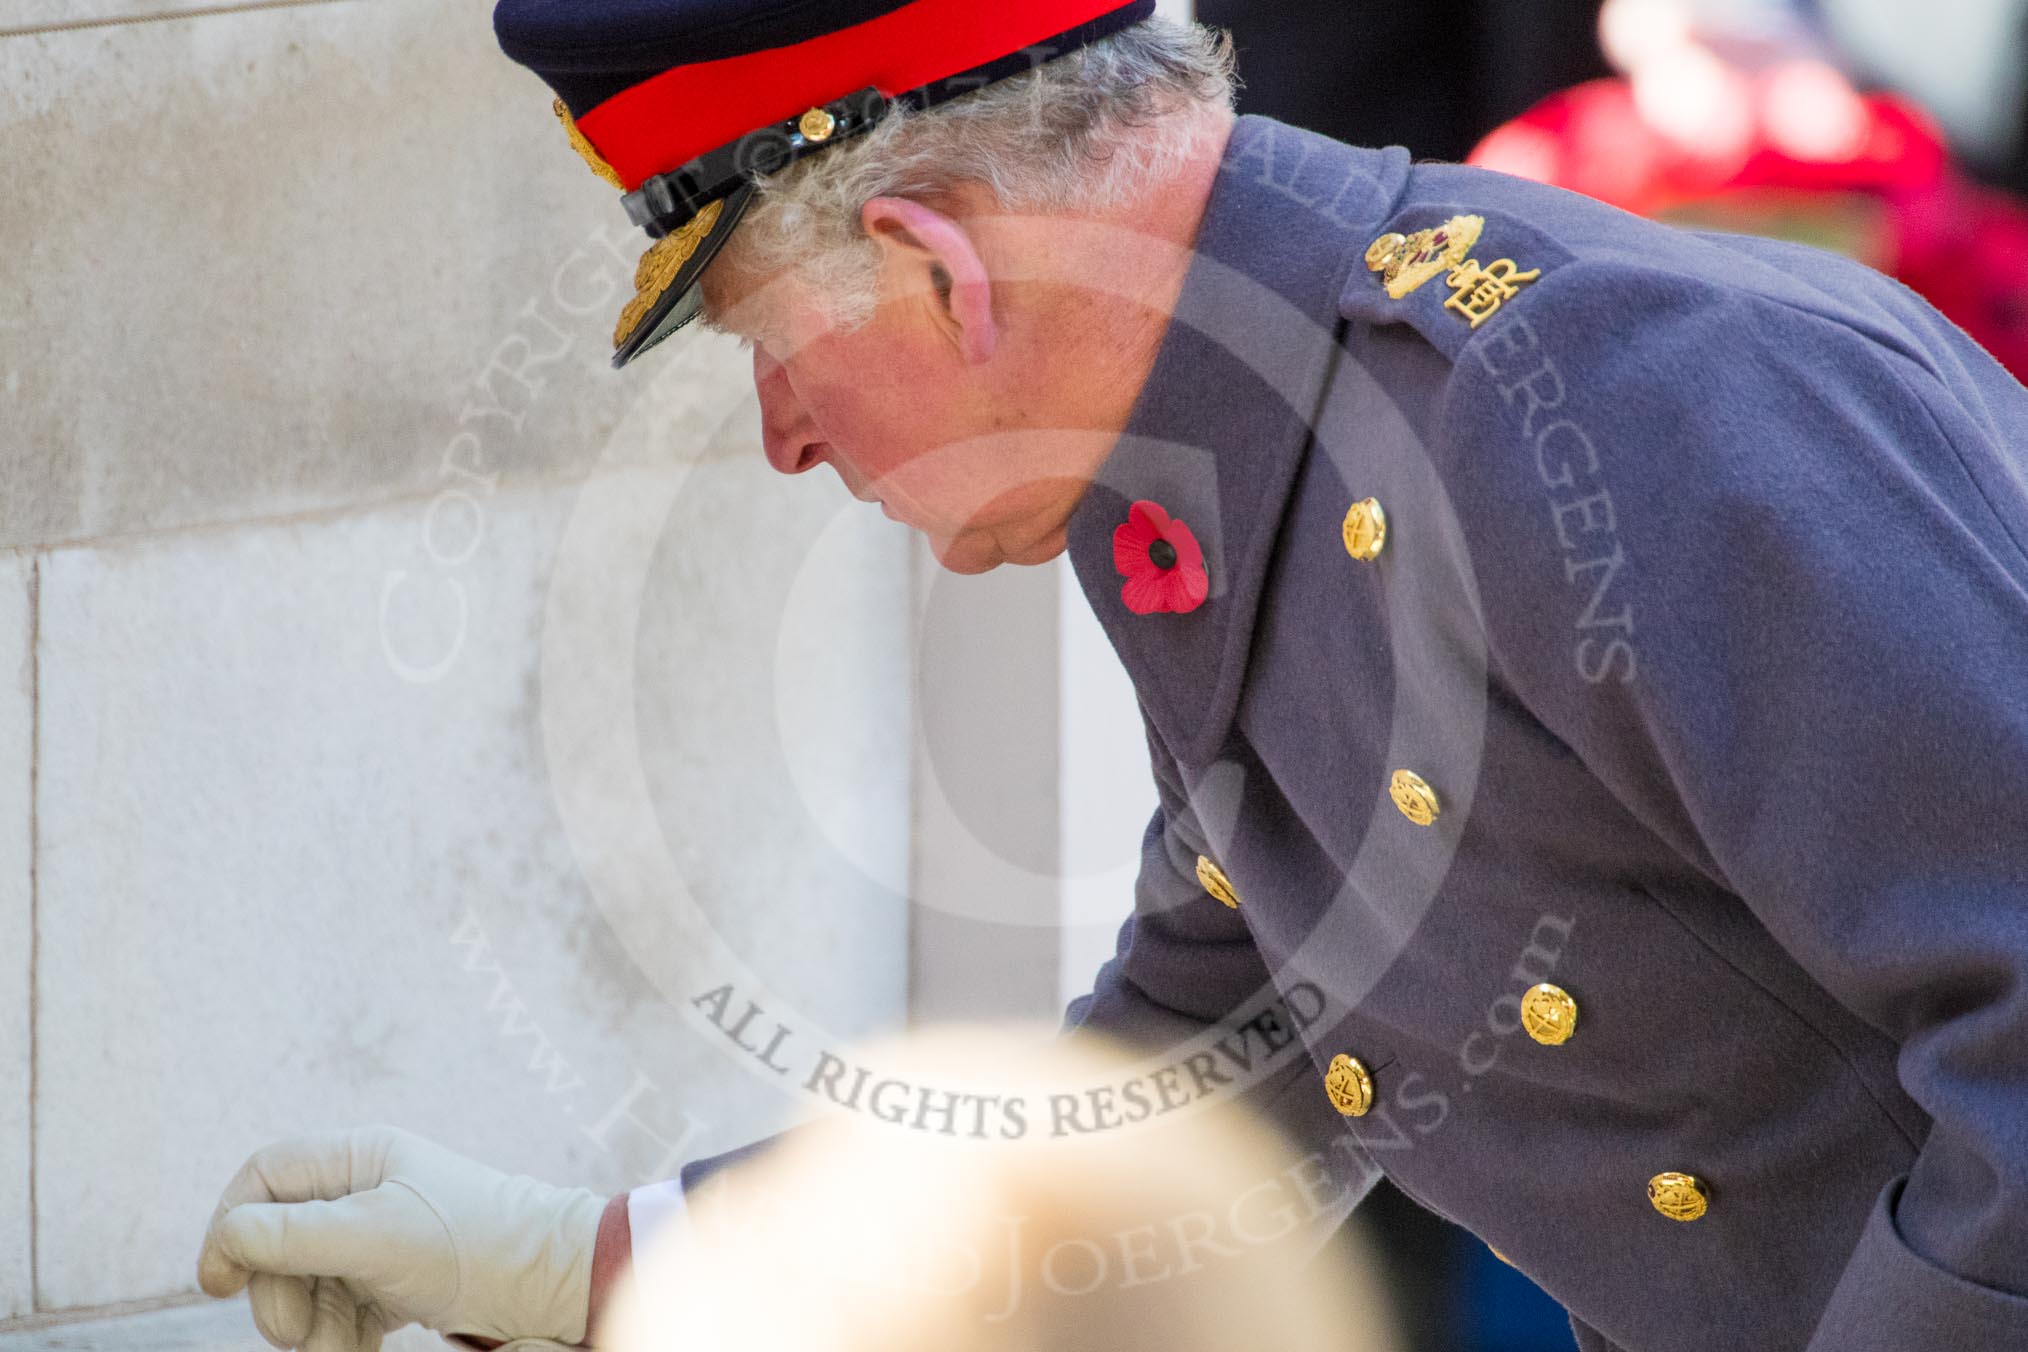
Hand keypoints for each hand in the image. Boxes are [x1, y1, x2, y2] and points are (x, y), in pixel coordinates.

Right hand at [196, 1126, 606, 1349]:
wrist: (547, 1281)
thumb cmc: (468, 1242)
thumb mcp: (371, 1235)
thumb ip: (292, 1234)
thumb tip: (226, 1237)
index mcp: (360, 1157)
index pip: (266, 1175)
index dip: (232, 1224)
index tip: (218, 1282)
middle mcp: (365, 1191)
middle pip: (279, 1239)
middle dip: (277, 1292)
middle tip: (291, 1333)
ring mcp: (379, 1237)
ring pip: (307, 1283)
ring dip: (310, 1325)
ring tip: (335, 1348)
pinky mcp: (395, 1281)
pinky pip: (341, 1310)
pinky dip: (340, 1336)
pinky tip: (358, 1350)